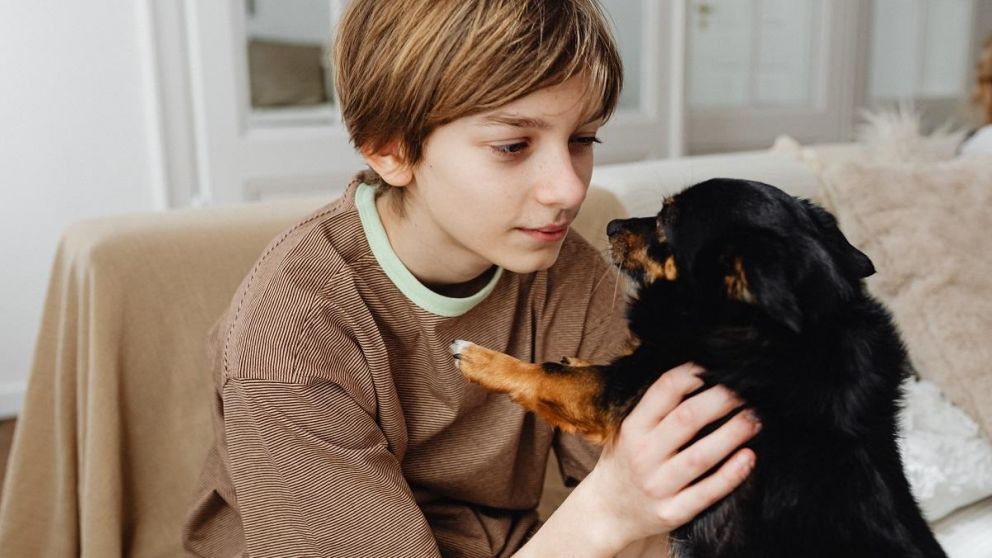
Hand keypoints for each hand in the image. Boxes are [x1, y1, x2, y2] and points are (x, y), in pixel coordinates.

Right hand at [583, 362, 759, 547]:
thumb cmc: (625, 462)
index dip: (693, 373)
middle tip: (747, 391)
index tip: (716, 367)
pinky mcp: (672, 512)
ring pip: (700, 457)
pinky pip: (706, 493)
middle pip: (687, 419)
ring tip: (755, 420)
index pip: (664, 391)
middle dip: (721, 400)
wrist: (607, 511)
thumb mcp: (629, 430)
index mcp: (633, 428)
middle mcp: (643, 455)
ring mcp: (657, 486)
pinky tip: (749, 457)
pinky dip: (730, 475)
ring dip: (733, 435)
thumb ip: (657, 409)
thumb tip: (702, 376)